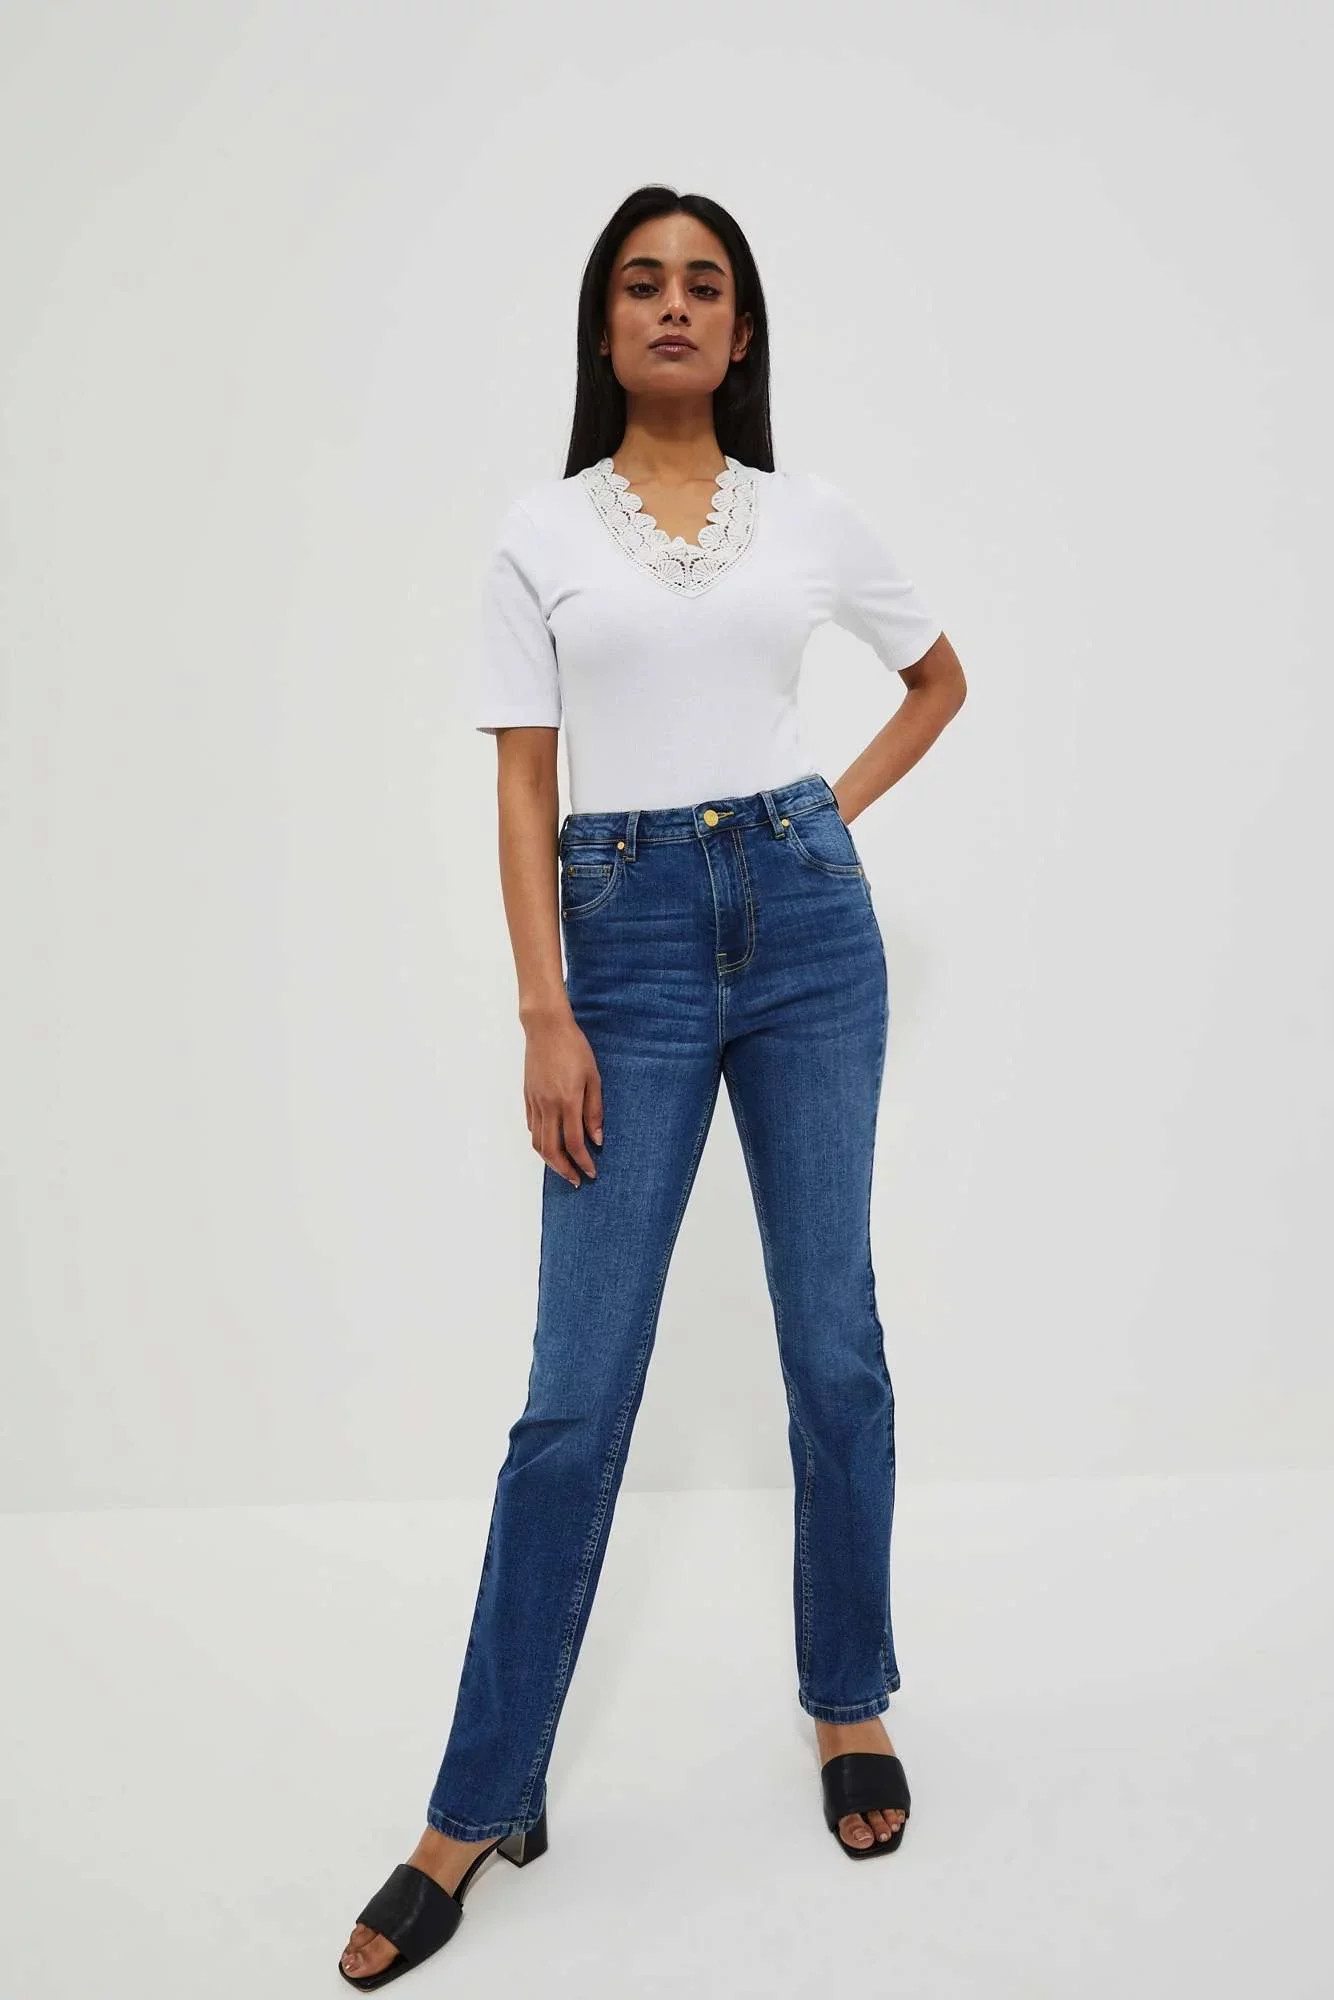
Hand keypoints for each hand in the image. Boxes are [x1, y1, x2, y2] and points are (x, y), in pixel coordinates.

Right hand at [524, 1012, 603, 1186]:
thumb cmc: (574, 1048)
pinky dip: (540, 1140)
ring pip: (537, 1142)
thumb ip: (594, 1110)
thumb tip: (597, 1139)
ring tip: (563, 1167)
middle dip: (564, 1170)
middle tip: (575, 1180)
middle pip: (551, 1150)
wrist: (546, 1028)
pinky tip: (551, 1143)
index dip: (583, 1162)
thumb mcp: (593, 1078)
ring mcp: (535, 1102)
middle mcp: (548, 1106)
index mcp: (568, 1102)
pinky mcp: (527, 1097)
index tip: (591, 1173)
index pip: (574, 1143)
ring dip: (550, 1160)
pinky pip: (532, 1126)